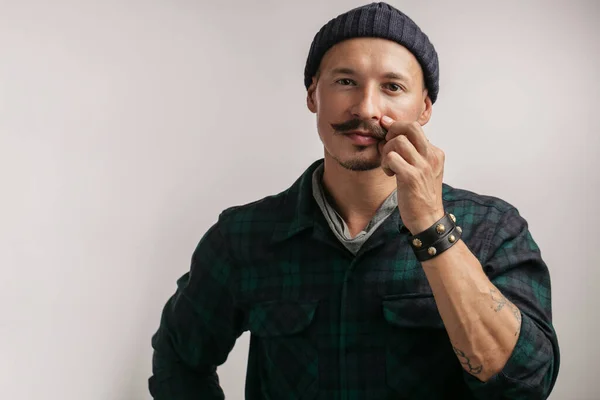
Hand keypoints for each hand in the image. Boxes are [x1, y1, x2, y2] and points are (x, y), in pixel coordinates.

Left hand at [378, 115, 444, 233]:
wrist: (427, 218)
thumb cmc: (420, 194)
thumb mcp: (421, 170)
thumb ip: (412, 153)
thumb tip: (390, 134)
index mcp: (435, 153)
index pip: (415, 128)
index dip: (397, 127)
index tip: (386, 131)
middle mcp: (431, 157)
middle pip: (410, 127)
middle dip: (392, 131)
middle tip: (386, 145)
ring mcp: (423, 166)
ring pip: (398, 141)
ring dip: (386, 151)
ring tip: (388, 165)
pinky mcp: (411, 177)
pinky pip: (392, 157)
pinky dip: (385, 163)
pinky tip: (389, 174)